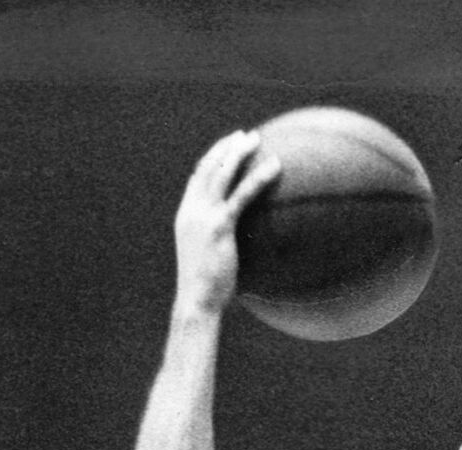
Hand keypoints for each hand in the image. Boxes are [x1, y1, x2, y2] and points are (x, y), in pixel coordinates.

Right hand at [174, 129, 280, 316]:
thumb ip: (216, 245)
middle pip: (209, 168)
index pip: (197, 179)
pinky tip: (275, 167)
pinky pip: (242, 195)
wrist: (196, 302)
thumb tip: (232, 249)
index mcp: (186, 216)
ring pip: (222, 173)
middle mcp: (192, 211)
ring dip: (239, 152)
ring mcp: (204, 216)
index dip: (211, 160)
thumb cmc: (205, 291)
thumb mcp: (207, 261)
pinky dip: (258, 177)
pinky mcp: (219, 225)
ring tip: (256, 140)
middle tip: (243, 136)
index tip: (225, 149)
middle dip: (226, 148)